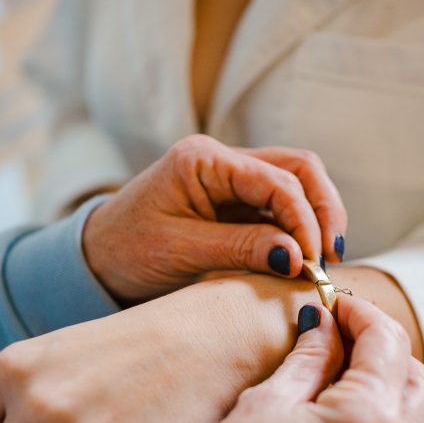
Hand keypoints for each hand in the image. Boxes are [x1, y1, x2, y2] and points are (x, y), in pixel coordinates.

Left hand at [83, 134, 346, 302]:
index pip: (277, 179)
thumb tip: (298, 256)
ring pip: (297, 182)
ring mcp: (231, 177)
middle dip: (322, 211)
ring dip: (316, 218)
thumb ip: (241, 249)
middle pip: (299, 168)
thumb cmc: (127, 252)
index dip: (304, 220)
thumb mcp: (181, 252)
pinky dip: (299, 228)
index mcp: (202, 159)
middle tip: (329, 259)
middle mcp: (222, 159)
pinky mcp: (235, 199)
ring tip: (321, 261)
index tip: (313, 263)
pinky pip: (281, 204)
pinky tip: (303, 257)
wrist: (95, 258)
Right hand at [139, 297, 423, 422]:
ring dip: (381, 394)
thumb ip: (308, 360)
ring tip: (328, 387)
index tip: (336, 306)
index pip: (389, 343)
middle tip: (338, 341)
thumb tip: (324, 325)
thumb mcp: (262, 406)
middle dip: (382, 352)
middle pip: (416, 380)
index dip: (362, 314)